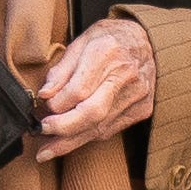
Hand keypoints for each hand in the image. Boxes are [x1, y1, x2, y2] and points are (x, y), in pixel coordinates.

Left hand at [32, 16, 156, 159]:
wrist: (148, 41)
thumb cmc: (110, 39)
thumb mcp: (81, 41)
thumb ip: (62, 70)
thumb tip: (45, 94)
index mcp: (107, 52)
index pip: (78, 90)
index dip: (57, 104)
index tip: (43, 109)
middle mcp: (125, 75)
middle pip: (91, 113)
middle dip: (63, 129)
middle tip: (41, 134)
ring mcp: (137, 95)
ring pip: (100, 127)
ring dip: (71, 142)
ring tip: (48, 150)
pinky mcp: (142, 110)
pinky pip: (110, 130)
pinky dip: (88, 136)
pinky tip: (72, 139)